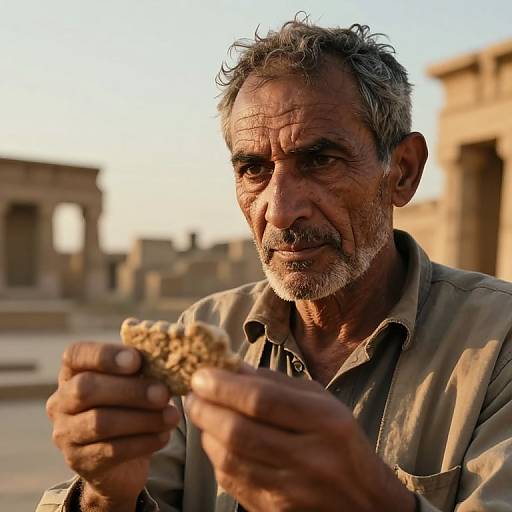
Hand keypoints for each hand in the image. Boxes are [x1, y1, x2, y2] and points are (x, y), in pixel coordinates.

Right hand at [46, 341, 179, 511]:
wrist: (122, 461)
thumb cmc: (129, 405)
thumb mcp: (132, 382)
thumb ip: (141, 369)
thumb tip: (165, 361)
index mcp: (72, 372)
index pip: (75, 355)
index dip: (105, 355)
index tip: (137, 360)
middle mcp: (61, 401)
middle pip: (86, 389)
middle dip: (130, 390)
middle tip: (163, 393)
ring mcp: (66, 433)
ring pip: (100, 422)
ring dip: (142, 418)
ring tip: (171, 416)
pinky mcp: (79, 461)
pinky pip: (111, 450)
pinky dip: (143, 441)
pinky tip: (164, 435)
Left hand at [186, 365, 414, 511]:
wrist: (363, 501)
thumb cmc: (339, 440)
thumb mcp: (320, 401)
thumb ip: (276, 383)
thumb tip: (231, 366)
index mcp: (324, 421)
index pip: (262, 400)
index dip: (224, 386)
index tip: (201, 374)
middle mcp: (309, 458)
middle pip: (239, 432)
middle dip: (205, 409)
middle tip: (192, 393)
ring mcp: (291, 490)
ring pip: (230, 459)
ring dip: (206, 432)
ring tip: (201, 413)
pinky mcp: (274, 510)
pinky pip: (231, 482)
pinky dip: (216, 457)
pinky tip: (216, 439)